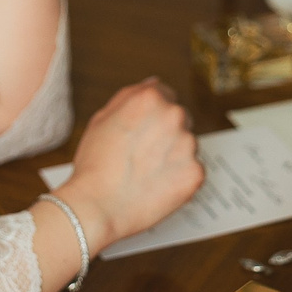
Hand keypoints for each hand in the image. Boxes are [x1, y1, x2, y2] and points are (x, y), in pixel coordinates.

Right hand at [56, 79, 204, 252]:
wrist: (96, 208)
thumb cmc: (95, 165)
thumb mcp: (102, 118)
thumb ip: (130, 96)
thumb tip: (153, 84)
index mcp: (151, 98)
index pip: (165, 95)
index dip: (151, 115)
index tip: (143, 131)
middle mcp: (174, 116)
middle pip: (179, 119)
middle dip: (165, 133)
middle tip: (142, 155)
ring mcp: (188, 145)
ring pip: (186, 145)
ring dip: (173, 155)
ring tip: (146, 173)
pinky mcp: (196, 173)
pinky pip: (191, 171)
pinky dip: (178, 178)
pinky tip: (156, 186)